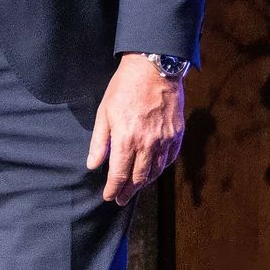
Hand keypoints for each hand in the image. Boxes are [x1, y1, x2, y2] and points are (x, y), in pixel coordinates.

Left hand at [85, 56, 184, 205]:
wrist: (154, 69)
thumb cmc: (124, 88)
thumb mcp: (104, 112)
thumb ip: (99, 141)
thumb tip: (92, 164)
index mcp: (126, 139)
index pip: (119, 174)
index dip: (113, 188)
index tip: (109, 197)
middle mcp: (147, 144)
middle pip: (138, 178)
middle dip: (128, 191)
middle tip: (121, 199)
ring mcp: (165, 140)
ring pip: (155, 171)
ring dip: (144, 183)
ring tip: (135, 188)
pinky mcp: (177, 135)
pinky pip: (169, 159)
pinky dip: (160, 169)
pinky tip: (153, 171)